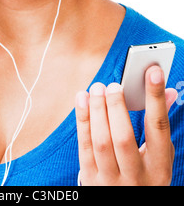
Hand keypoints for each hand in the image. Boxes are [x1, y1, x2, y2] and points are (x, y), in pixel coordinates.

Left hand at [75, 65, 177, 185]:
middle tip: (113, 85)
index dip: (155, 97)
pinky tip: (82, 98)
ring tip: (97, 87)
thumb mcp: (159, 157)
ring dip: (97, 110)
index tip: (153, 71)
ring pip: (100, 141)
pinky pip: (84, 146)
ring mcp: (110, 181)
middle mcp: (136, 177)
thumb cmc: (145, 176)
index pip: (158, 128)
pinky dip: (82, 119)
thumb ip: (160, 125)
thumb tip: (169, 91)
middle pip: (123, 138)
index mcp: (159, 168)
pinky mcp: (90, 180)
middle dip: (116, 107)